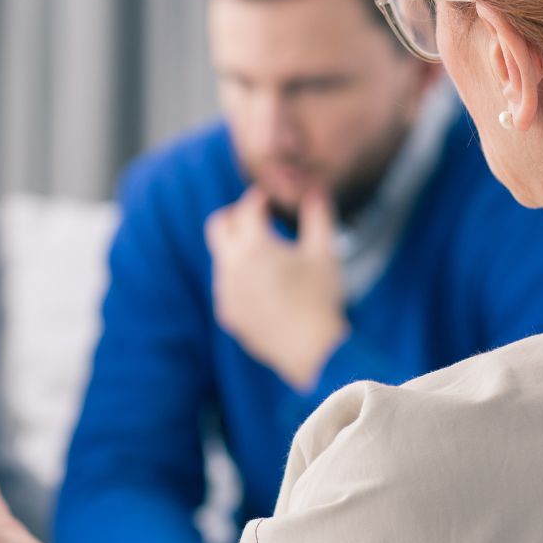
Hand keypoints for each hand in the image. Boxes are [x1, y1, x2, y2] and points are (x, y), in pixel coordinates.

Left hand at [206, 187, 347, 389]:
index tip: (268, 199)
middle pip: (217, 226)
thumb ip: (318, 216)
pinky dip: (239, 278)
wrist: (311, 350)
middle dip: (234, 216)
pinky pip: (226, 286)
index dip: (258, 199)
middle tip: (255, 218)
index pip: (247, 209)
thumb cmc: (321, 297)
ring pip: (222, 259)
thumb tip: (315, 192)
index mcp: (254, 246)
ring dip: (239, 250)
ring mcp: (225, 292)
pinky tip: (264, 286)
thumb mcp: (324, 252)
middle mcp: (231, 266)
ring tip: (268, 256)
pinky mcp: (227, 313)